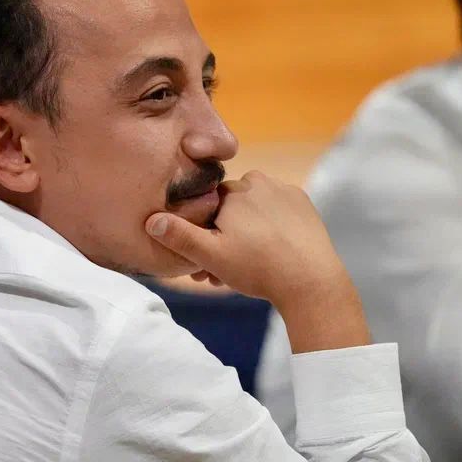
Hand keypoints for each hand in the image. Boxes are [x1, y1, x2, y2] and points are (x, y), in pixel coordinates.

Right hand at [145, 171, 369, 351]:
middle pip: (231, 209)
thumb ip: (180, 236)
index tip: (204, 262)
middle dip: (224, 237)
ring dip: (247, 234)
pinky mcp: (304, 204)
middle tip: (224, 272)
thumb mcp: (211, 256)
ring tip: (249, 268)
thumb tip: (151, 220)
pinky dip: (271, 229)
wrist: (311, 280)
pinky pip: (277, 213)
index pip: (208, 207)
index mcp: (233, 191)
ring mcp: (284, 191)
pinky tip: (272, 254)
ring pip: (254, 211)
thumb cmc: (257, 267)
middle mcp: (258, 181)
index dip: (204, 234)